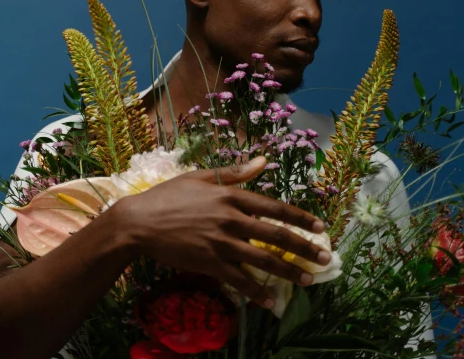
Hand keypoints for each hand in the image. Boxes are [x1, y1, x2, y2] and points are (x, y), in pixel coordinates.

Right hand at [114, 156, 331, 310]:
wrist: (139, 222)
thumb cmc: (168, 196)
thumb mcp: (201, 177)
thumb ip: (235, 173)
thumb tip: (263, 161)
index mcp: (231, 196)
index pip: (274, 207)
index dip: (300, 218)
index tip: (319, 227)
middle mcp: (231, 219)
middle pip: (276, 236)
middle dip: (304, 249)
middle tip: (325, 258)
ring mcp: (221, 243)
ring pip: (263, 260)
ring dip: (289, 272)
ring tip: (308, 281)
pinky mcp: (209, 263)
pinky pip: (239, 281)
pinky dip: (257, 292)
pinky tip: (271, 301)